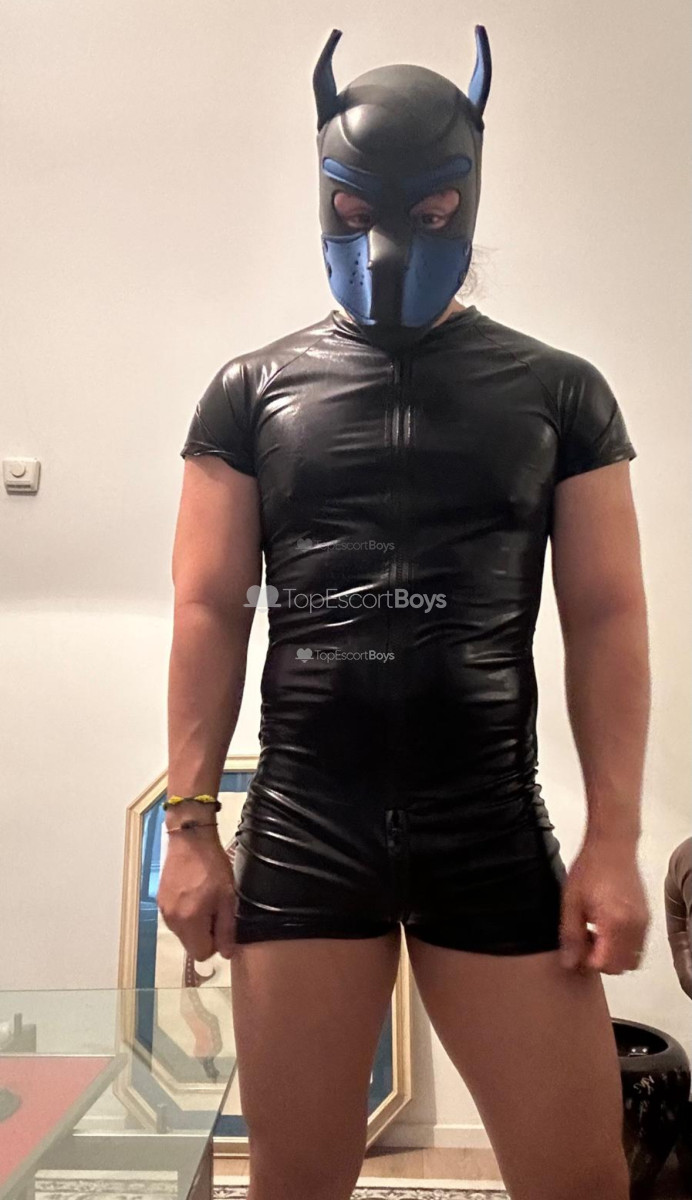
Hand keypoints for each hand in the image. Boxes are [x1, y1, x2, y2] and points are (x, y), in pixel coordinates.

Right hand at [157, 827, 236, 960]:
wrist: (190, 839)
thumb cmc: (213, 867)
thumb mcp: (227, 898)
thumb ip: (226, 929)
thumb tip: (225, 954)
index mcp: (189, 921)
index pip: (200, 954)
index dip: (215, 944)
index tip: (221, 924)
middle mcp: (172, 920)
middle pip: (190, 944)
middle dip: (204, 934)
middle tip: (215, 909)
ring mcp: (163, 910)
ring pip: (182, 932)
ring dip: (194, 923)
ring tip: (205, 899)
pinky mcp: (159, 899)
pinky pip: (175, 918)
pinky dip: (185, 913)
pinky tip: (193, 893)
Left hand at [559, 836, 649, 973]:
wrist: (611, 845)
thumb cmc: (590, 868)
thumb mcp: (571, 902)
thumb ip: (571, 935)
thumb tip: (569, 962)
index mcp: (614, 923)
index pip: (605, 964)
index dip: (588, 963)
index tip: (576, 951)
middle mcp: (633, 927)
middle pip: (622, 967)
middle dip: (602, 962)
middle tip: (585, 944)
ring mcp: (643, 923)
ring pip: (633, 959)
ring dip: (614, 956)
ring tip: (595, 936)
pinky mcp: (646, 917)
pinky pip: (638, 945)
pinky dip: (624, 946)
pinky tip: (607, 929)